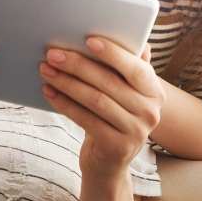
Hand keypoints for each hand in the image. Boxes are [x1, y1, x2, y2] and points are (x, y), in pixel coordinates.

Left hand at [39, 39, 163, 178]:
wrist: (109, 163)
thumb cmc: (113, 116)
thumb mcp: (125, 92)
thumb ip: (127, 67)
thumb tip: (130, 37)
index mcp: (155, 91)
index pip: (136, 68)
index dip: (113, 53)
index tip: (88, 40)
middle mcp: (151, 111)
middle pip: (110, 83)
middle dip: (78, 65)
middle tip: (53, 53)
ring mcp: (136, 131)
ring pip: (96, 100)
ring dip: (67, 83)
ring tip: (46, 70)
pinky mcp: (117, 147)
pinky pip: (86, 120)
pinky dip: (65, 104)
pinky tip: (49, 92)